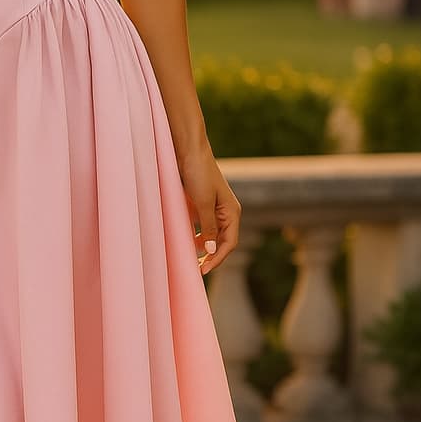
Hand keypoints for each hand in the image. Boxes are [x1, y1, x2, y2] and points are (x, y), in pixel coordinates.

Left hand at [176, 141, 240, 276]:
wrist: (189, 151)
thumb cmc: (198, 174)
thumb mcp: (203, 203)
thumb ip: (208, 228)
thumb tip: (212, 251)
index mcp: (232, 212)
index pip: (229, 243)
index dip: (218, 259)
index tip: (203, 270)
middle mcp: (227, 212)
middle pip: (223, 242)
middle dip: (212, 257)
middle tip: (197, 270)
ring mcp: (215, 209)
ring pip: (213, 235)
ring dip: (204, 248)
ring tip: (191, 260)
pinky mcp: (203, 204)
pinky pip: (203, 226)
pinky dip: (197, 237)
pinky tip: (188, 243)